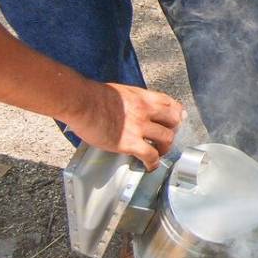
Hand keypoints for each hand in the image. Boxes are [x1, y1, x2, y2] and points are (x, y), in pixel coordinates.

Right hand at [67, 82, 186, 169]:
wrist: (81, 102)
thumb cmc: (93, 96)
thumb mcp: (121, 91)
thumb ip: (132, 99)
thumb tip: (131, 106)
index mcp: (143, 97)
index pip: (171, 104)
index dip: (177, 114)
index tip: (177, 120)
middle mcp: (146, 110)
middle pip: (174, 121)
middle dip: (173, 131)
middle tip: (165, 138)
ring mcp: (139, 126)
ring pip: (167, 139)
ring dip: (164, 148)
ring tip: (157, 153)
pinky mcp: (129, 142)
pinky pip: (150, 155)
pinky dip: (152, 163)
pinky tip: (148, 166)